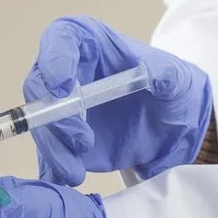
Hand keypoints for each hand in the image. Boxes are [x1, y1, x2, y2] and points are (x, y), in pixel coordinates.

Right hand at [25, 16, 212, 185]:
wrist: (168, 127)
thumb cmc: (169, 90)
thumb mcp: (178, 79)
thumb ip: (168, 75)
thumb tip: (157, 77)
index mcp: (90, 44)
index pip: (62, 38)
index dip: (55, 60)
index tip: (64, 88)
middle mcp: (67, 72)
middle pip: (40, 87)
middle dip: (54, 117)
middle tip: (82, 141)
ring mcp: (59, 106)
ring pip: (39, 125)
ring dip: (53, 149)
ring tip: (76, 172)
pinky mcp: (60, 137)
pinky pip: (47, 152)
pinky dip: (53, 168)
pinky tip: (68, 179)